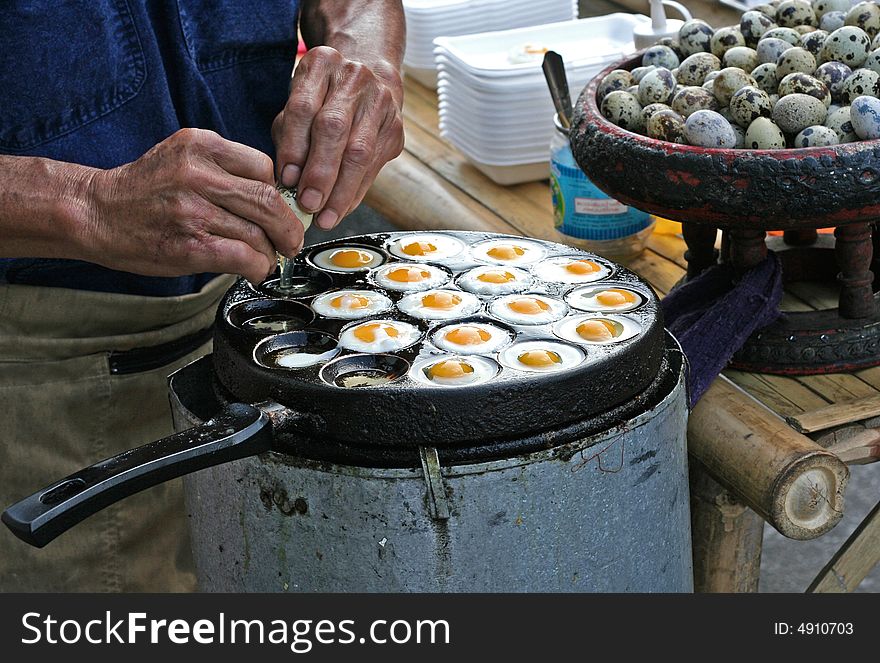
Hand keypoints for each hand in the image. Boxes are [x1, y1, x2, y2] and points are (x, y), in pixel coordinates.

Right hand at [84, 128, 303, 282]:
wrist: (95, 213)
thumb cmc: (146, 191)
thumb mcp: (184, 158)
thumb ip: (225, 169)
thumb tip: (276, 197)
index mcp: (200, 145)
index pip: (264, 166)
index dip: (281, 194)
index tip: (283, 210)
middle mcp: (197, 173)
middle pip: (268, 200)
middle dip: (288, 227)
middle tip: (291, 241)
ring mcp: (192, 210)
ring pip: (258, 233)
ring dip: (270, 252)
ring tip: (266, 256)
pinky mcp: (189, 245)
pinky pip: (243, 257)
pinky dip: (258, 267)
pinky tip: (254, 269)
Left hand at [272, 46, 404, 229]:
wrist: (369, 74)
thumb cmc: (322, 97)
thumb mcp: (298, 103)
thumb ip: (289, 137)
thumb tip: (288, 182)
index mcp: (321, 64)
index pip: (304, 108)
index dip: (294, 147)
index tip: (286, 180)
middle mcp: (354, 78)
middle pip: (334, 128)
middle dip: (320, 172)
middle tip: (307, 205)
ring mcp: (381, 102)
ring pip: (360, 152)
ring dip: (341, 190)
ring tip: (325, 217)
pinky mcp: (395, 127)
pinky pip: (374, 166)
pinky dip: (355, 191)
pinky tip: (341, 208)